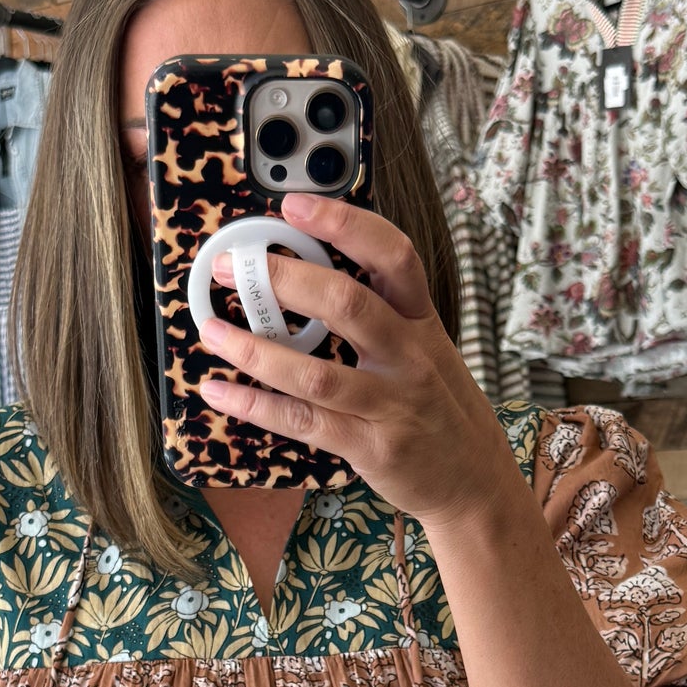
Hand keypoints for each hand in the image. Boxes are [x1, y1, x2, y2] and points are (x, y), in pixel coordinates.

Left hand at [197, 192, 521, 529]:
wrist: (474, 481)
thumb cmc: (439, 408)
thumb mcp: (427, 349)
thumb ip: (381, 314)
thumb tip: (308, 274)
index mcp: (421, 322)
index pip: (392, 257)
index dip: (344, 224)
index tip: (294, 206)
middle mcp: (410, 357)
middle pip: (347, 304)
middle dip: (283, 279)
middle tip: (230, 267)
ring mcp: (391, 405)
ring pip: (316, 373)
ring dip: (255, 350)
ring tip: (211, 331)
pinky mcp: (371, 448)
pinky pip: (304, 423)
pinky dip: (256, 406)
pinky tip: (219, 392)